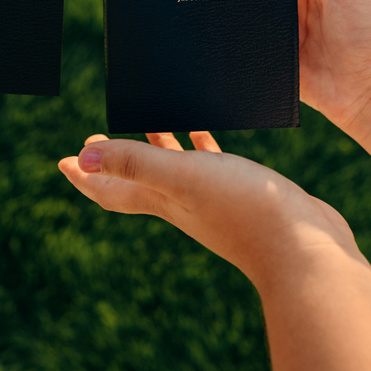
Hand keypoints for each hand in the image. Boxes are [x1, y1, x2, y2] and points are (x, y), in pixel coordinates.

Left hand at [59, 132, 356, 287]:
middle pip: (135, 181)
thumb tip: (80, 160)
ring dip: (155, 149)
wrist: (306, 249)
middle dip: (113, 161)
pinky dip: (200, 148)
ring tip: (148, 121)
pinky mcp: (242, 193)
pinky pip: (211, 166)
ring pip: (173, 172)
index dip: (84, 177)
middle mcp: (183, 204)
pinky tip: (204, 132)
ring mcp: (213, 201)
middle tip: (97, 137)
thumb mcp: (183, 177)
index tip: (64, 161)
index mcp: (163, 201)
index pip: (110, 191)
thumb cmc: (244, 212)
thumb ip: (135, 164)